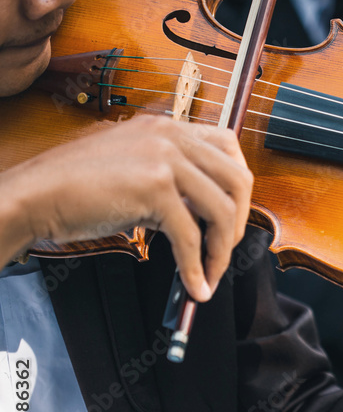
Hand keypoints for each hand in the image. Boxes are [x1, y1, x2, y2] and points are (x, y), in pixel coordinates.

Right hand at [0, 116, 251, 300]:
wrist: (34, 194)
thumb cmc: (77, 187)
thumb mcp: (134, 168)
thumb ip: (173, 179)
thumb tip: (207, 213)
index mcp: (168, 126)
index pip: (229, 145)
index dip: (239, 185)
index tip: (234, 213)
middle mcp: (171, 135)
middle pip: (238, 180)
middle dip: (240, 222)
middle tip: (226, 249)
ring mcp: (164, 159)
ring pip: (222, 211)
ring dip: (221, 250)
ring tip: (210, 273)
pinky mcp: (154, 188)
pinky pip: (191, 236)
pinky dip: (196, 266)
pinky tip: (194, 284)